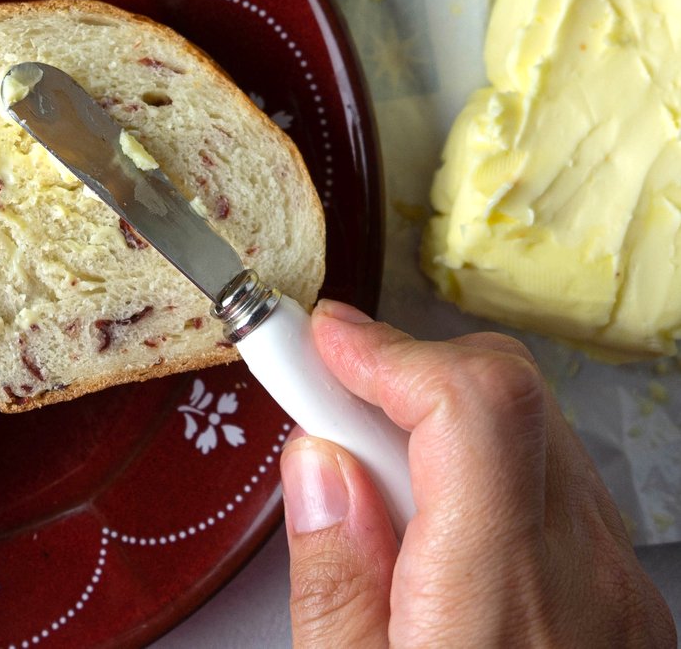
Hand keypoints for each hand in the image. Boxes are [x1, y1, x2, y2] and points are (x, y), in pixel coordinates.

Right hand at [281, 302, 674, 648]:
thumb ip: (333, 581)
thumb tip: (318, 464)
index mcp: (502, 600)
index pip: (474, 400)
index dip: (387, 346)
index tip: (316, 342)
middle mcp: (583, 579)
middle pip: (506, 392)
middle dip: (401, 373)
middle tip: (326, 412)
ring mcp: (620, 590)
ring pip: (531, 432)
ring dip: (440, 425)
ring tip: (374, 491)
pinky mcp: (630, 605)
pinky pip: (556, 491)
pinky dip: (483, 476)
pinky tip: (431, 535)